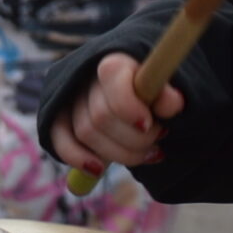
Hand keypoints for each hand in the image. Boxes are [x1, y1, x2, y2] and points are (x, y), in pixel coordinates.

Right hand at [49, 52, 185, 176]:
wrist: (140, 92)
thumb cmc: (155, 92)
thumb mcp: (167, 91)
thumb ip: (169, 94)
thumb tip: (172, 103)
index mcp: (114, 63)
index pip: (112, 77)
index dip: (129, 106)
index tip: (147, 124)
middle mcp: (87, 78)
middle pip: (101, 116)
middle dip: (135, 139)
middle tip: (159, 138)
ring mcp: (70, 100)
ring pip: (86, 134)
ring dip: (120, 153)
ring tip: (148, 151)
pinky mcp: (60, 121)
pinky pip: (60, 143)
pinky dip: (79, 159)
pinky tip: (98, 169)